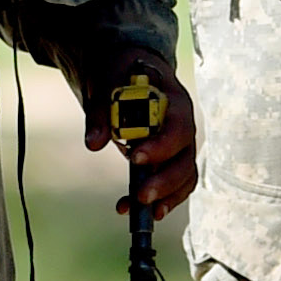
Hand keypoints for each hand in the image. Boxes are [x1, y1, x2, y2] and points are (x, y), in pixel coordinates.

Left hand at [84, 52, 198, 218]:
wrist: (130, 68)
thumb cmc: (121, 70)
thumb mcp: (107, 80)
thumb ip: (102, 111)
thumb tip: (93, 143)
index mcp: (174, 101)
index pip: (177, 127)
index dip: (161, 146)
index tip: (136, 158)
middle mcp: (183, 125)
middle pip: (186, 157)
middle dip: (165, 180)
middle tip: (141, 196)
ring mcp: (179, 144)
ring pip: (185, 174)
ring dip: (166, 196)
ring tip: (142, 211)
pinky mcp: (169, 158)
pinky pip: (174, 183)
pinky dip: (160, 199)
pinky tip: (133, 208)